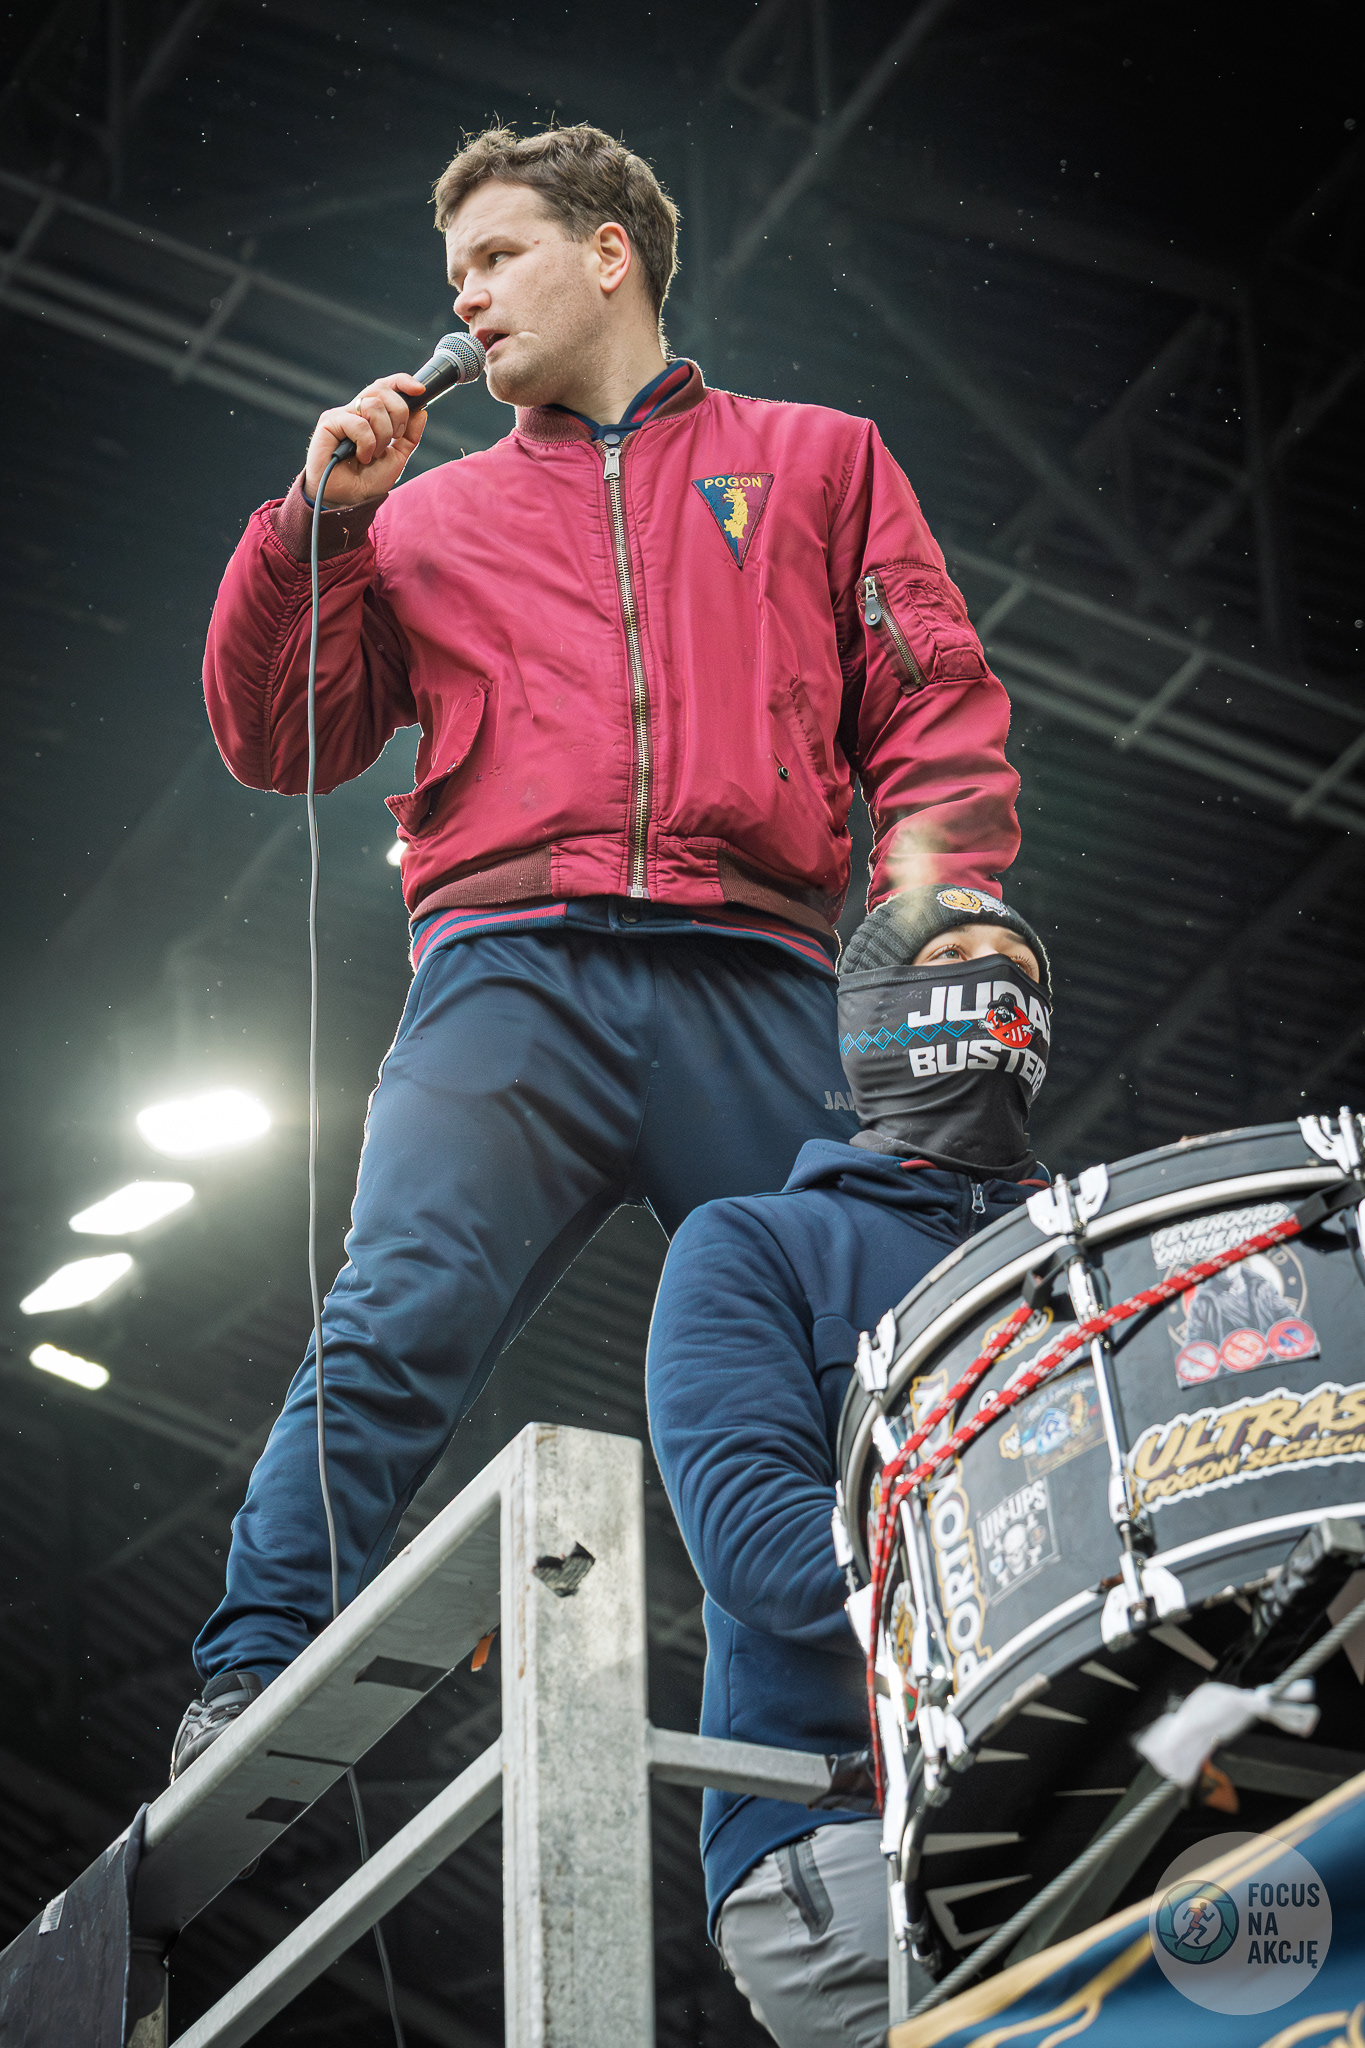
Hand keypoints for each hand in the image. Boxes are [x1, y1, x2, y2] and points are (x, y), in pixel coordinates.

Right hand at [303, 373, 427, 505]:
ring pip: (373, 405)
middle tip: (395, 438)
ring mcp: (342, 415)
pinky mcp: (329, 423)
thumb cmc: (368, 481)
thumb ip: (410, 435)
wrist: (349, 500)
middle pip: (382, 390)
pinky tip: (361, 457)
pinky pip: (358, 423)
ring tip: (373, 454)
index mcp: (371, 415)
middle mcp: (356, 411)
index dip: (402, 382)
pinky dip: (367, 443)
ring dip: (382, 434)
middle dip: (398, 413)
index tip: (420, 391)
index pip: (385, 387)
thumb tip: (422, 410)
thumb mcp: (398, 457)